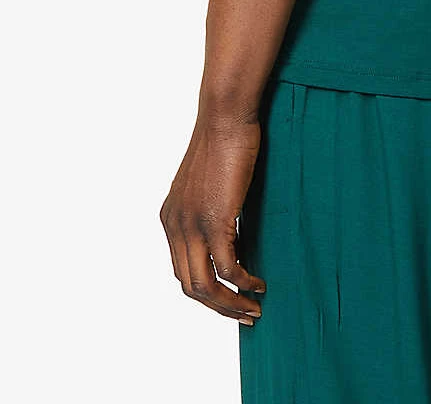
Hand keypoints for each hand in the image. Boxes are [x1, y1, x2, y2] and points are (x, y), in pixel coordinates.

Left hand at [160, 117, 265, 324]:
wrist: (225, 116)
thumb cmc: (225, 140)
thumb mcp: (211, 183)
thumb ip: (213, 210)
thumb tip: (234, 236)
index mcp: (170, 218)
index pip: (182, 271)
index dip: (207, 292)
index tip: (231, 299)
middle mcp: (175, 225)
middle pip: (190, 287)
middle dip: (219, 307)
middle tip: (245, 314)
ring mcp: (192, 224)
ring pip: (205, 286)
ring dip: (230, 304)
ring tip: (254, 309)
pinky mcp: (215, 219)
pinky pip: (227, 268)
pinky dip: (244, 282)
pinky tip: (260, 283)